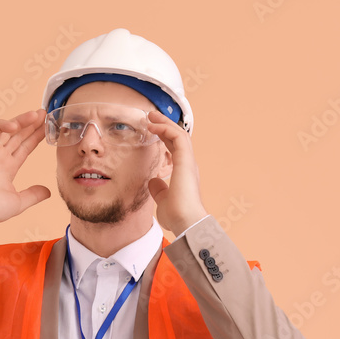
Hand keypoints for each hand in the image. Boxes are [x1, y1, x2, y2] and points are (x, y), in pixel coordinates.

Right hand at [0, 109, 50, 227]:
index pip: (25, 147)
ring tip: (36, 114)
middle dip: (31, 124)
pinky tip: (14, 125)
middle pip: (18, 136)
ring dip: (21, 120)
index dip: (36, 137)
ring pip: (7, 130)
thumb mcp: (19, 202)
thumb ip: (34, 195)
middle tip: (44, 113)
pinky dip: (2, 124)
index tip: (48, 128)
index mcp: (8, 167)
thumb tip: (48, 192)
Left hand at [145, 110, 207, 234]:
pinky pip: (177, 137)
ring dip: (165, 123)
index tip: (152, 131)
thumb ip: (159, 191)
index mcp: (184, 173)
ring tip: (151, 116)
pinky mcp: (186, 160)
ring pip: (179, 134)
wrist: (186, 222)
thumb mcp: (163, 201)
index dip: (164, 138)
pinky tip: (153, 126)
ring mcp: (188, 161)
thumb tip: (153, 181)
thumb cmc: (177, 216)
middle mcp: (188, 165)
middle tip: (151, 117)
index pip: (174, 149)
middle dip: (164, 126)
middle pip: (178, 138)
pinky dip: (166, 128)